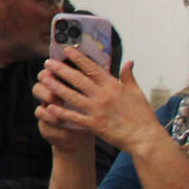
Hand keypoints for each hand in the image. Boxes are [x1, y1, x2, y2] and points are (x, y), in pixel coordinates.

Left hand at [37, 55, 160, 153]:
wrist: (144, 137)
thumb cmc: (142, 115)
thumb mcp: (137, 92)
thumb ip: (129, 76)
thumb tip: (128, 61)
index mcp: (113, 86)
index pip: (92, 68)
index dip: (78, 58)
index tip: (67, 50)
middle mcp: (103, 96)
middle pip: (78, 79)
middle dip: (61, 70)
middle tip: (47, 63)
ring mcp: (97, 110)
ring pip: (72, 96)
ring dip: (56, 87)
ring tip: (44, 79)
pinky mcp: (94, 124)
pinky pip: (74, 117)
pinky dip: (61, 111)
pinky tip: (49, 106)